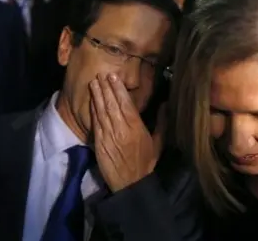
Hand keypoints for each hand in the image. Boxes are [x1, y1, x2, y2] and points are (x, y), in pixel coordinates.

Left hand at [89, 73, 163, 191]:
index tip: (113, 76)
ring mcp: (108, 135)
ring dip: (97, 96)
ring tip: (93, 83)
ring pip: (102, 111)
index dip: (118, 89)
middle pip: (112, 104)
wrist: (131, 183)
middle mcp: (121, 129)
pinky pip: (96, 123)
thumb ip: (162, 122)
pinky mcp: (99, 143)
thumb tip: (165, 104)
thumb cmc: (146, 162)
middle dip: (106, 88)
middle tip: (101, 74)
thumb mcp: (158, 142)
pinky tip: (92, 102)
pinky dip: (93, 111)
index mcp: (136, 127)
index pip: (126, 103)